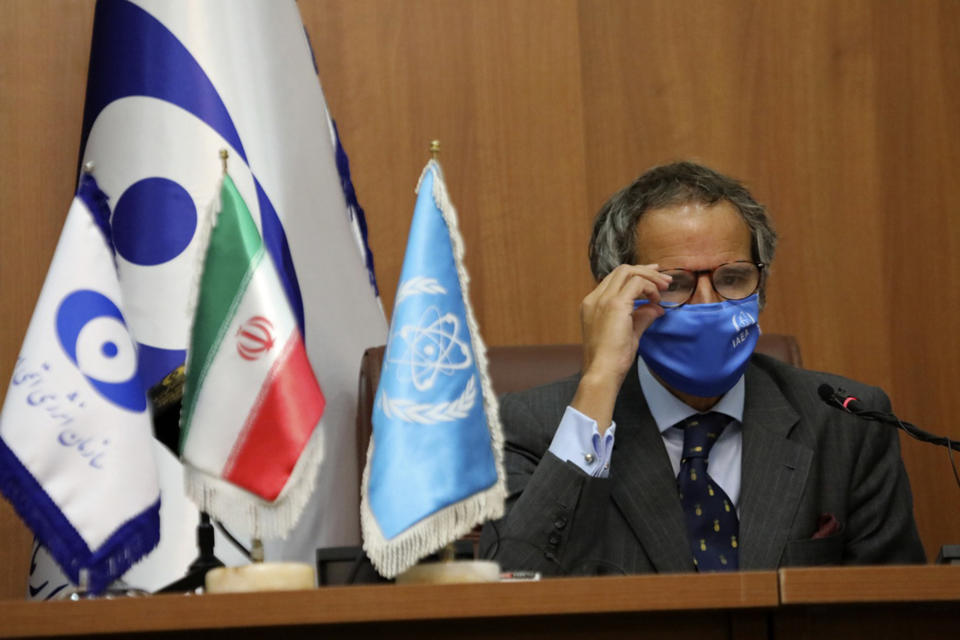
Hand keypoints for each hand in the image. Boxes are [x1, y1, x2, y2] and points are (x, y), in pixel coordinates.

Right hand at [571, 264, 671, 430]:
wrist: (602, 372)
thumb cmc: (611, 360)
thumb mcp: (628, 334)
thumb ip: (641, 317)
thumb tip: (657, 308)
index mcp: (592, 305)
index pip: (614, 280)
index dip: (636, 275)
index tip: (654, 278)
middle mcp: (594, 298)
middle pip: (621, 270)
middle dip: (646, 271)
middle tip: (664, 280)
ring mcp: (603, 299)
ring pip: (628, 271)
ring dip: (649, 277)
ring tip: (665, 287)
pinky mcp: (614, 304)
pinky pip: (637, 283)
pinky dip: (650, 288)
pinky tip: (657, 300)